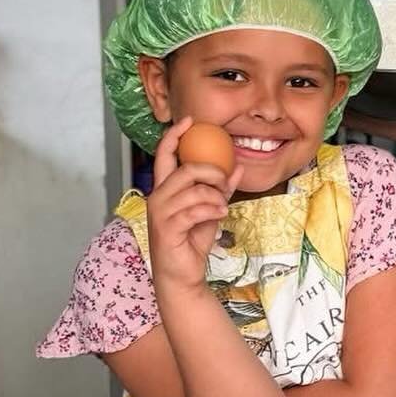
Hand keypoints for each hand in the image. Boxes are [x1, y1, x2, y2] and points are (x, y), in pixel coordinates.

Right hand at [145, 117, 242, 295]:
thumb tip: (238, 168)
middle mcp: (157, 197)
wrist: (182, 275)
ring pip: (193, 190)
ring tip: (221, 207)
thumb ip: (220, 189)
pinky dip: (212, 210)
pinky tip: (218, 215)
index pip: (163, 155)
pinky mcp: (166, 228)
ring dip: (215, 196)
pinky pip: (195, 209)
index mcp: (164, 189)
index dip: (174, 136)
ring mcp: (159, 213)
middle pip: (185, 169)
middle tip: (225, 184)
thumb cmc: (191, 242)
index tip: (189, 121)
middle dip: (212, 172)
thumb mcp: (210, 210)